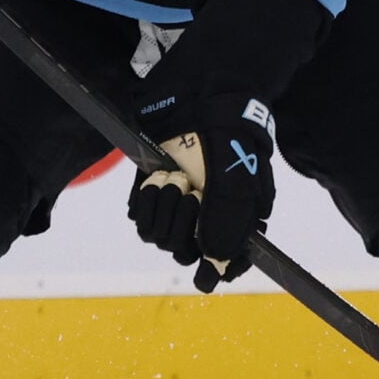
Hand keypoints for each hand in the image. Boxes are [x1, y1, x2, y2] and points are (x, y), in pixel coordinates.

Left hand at [128, 93, 277, 288]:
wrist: (196, 105)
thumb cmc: (225, 143)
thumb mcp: (237, 182)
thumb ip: (228, 223)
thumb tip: (215, 259)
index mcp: (234, 221)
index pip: (227, 263)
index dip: (218, 270)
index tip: (210, 273)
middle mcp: (203, 222)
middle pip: (185, 253)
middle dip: (186, 222)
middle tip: (194, 192)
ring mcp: (175, 211)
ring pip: (161, 239)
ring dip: (167, 206)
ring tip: (177, 178)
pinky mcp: (150, 201)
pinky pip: (142, 220)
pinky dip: (149, 199)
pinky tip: (160, 177)